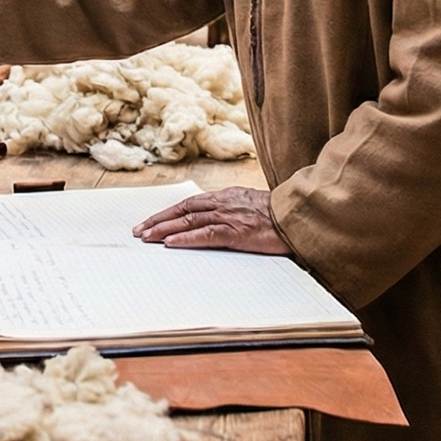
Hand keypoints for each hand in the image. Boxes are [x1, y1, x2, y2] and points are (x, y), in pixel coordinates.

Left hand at [131, 187, 291, 254]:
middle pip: (183, 210)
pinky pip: (206, 235)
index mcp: (226, 196)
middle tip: (139, 231)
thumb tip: (214, 221)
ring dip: (165, 229)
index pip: (190, 203)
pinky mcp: (238, 232)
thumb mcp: (251, 206)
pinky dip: (186, 239)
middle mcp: (224, 203)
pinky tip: (171, 243)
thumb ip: (232, 211)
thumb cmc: (280, 215)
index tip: (151, 221)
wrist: (301, 215)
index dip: (168, 212)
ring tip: (146, 237)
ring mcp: (230, 217)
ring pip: (189, 221)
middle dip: (158, 220)